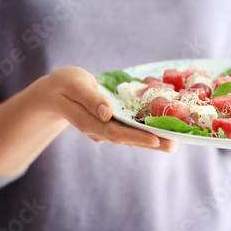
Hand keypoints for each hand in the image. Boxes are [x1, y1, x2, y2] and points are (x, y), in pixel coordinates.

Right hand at [45, 66, 176, 151]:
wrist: (55, 93)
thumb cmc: (64, 84)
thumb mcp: (74, 85)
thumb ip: (90, 98)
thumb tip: (107, 112)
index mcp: (88, 122)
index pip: (115, 132)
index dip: (136, 136)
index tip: (156, 139)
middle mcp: (98, 130)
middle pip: (127, 139)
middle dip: (151, 143)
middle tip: (174, 145)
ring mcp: (104, 129)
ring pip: (130, 137)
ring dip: (152, 141)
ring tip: (174, 143)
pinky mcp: (110, 124)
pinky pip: (129, 130)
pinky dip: (145, 132)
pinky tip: (162, 133)